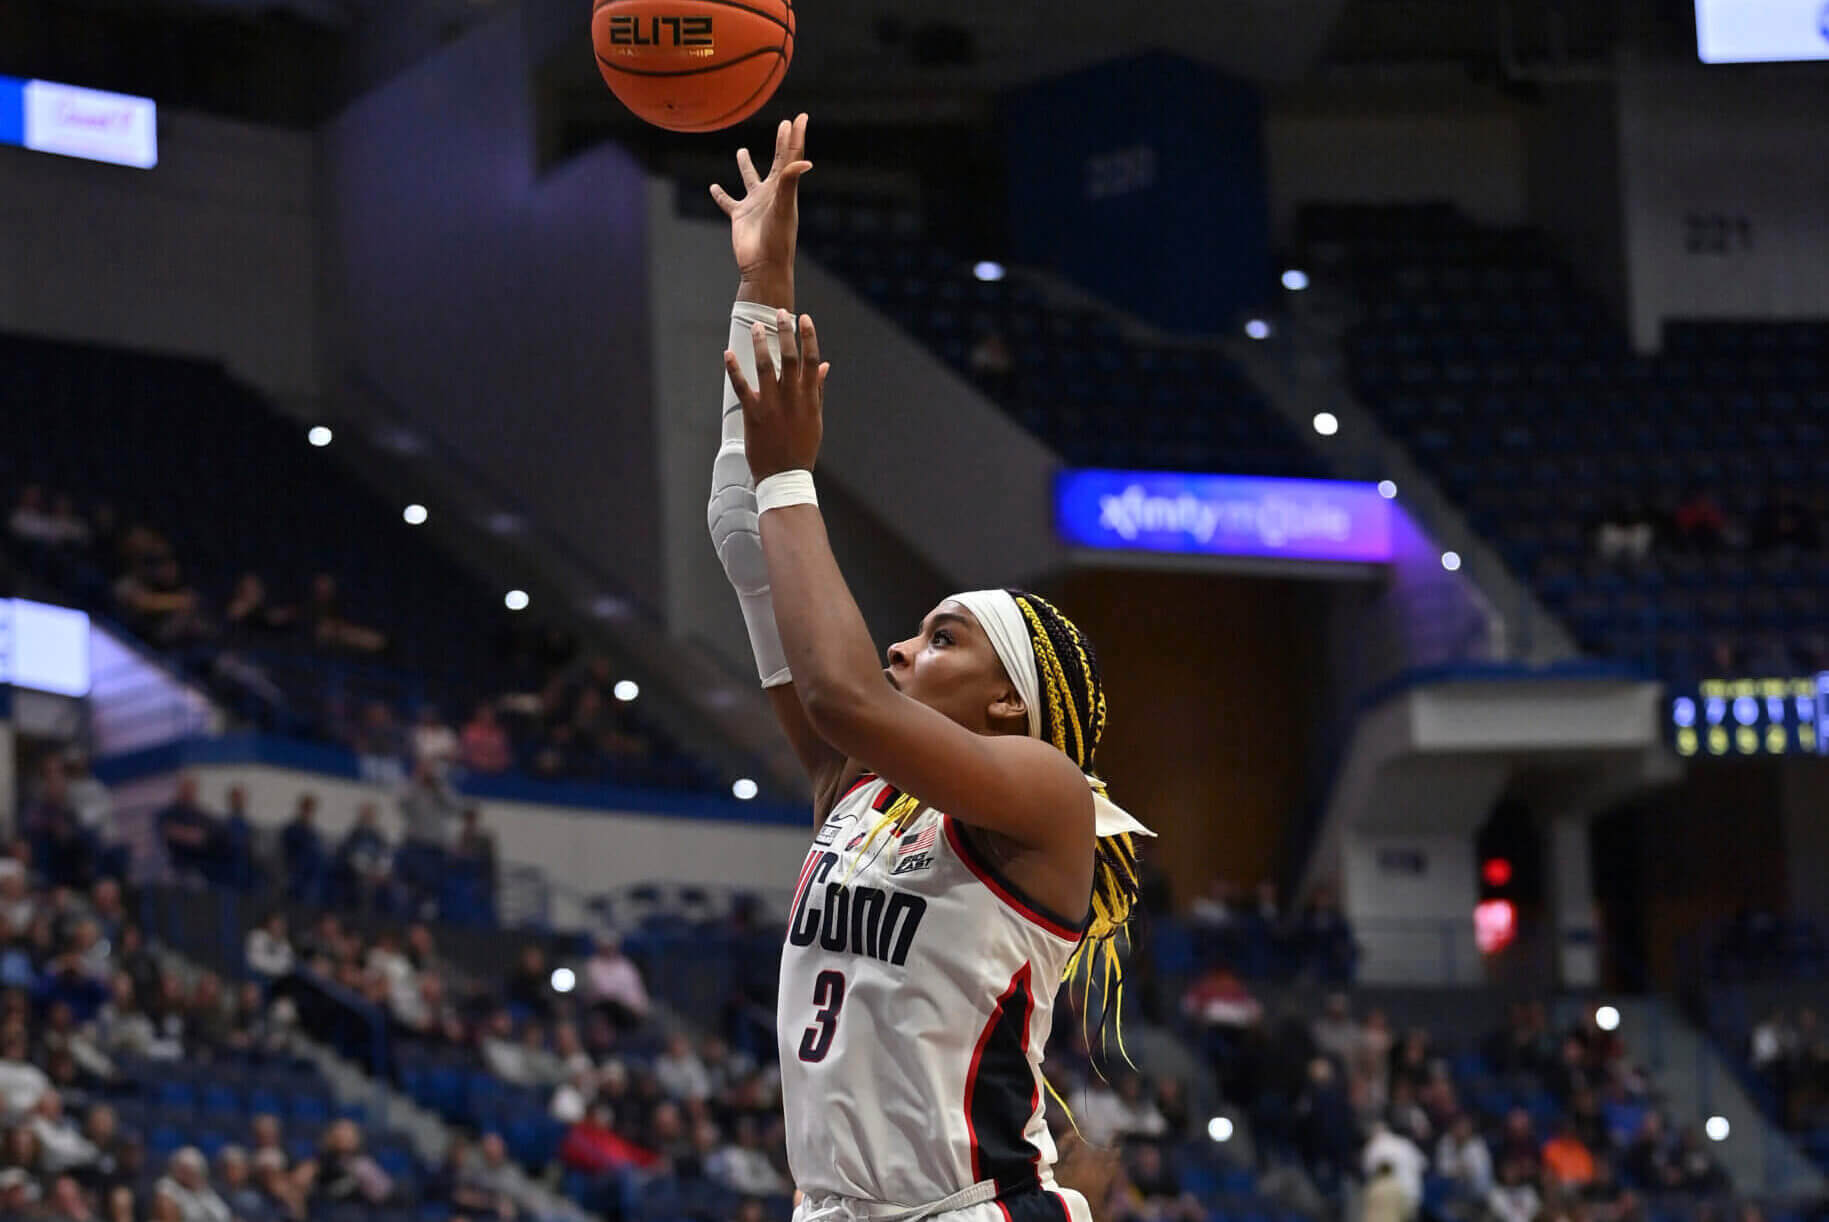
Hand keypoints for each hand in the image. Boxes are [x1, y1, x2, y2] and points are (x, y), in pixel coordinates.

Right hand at [710, 114, 810, 281]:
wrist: (764, 267)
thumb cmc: (777, 240)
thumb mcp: (783, 207)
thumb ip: (789, 182)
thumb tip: (804, 161)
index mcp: (785, 189)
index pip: (791, 157)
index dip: (796, 137)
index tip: (801, 117)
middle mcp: (771, 193)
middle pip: (777, 162)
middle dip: (782, 143)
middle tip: (784, 124)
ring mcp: (755, 205)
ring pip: (749, 179)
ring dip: (746, 165)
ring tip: (741, 150)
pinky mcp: (740, 217)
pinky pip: (728, 202)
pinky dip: (721, 195)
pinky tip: (714, 187)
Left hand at [725, 310, 828, 480]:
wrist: (785, 476)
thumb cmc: (802, 447)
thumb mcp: (815, 418)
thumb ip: (817, 389)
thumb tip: (824, 365)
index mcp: (808, 397)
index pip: (811, 360)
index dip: (808, 337)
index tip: (805, 318)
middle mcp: (792, 398)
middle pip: (789, 357)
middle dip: (785, 332)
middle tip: (781, 312)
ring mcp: (772, 405)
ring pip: (766, 367)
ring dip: (760, 344)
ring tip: (755, 325)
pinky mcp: (753, 414)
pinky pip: (742, 387)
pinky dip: (734, 369)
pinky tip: (728, 354)